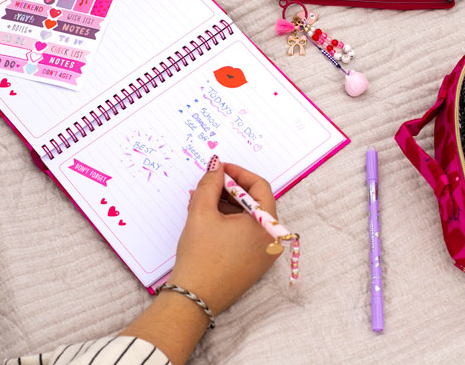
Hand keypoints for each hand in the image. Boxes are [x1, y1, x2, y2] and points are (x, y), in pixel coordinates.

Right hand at [120, 157, 279, 363]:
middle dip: (229, 190)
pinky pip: (246, 235)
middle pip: (255, 203)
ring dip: (227, 206)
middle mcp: (271, 240)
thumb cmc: (200, 257)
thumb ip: (210, 183)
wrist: (193, 299)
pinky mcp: (254, 264)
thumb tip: (216, 165)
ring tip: (201, 201)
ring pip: (248, 219)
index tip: (219, 168)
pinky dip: (230, 223)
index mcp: (266, 225)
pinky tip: (207, 219)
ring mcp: (264, 254)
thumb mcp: (202, 212)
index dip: (238, 173)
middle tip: (208, 183)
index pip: (259, 187)